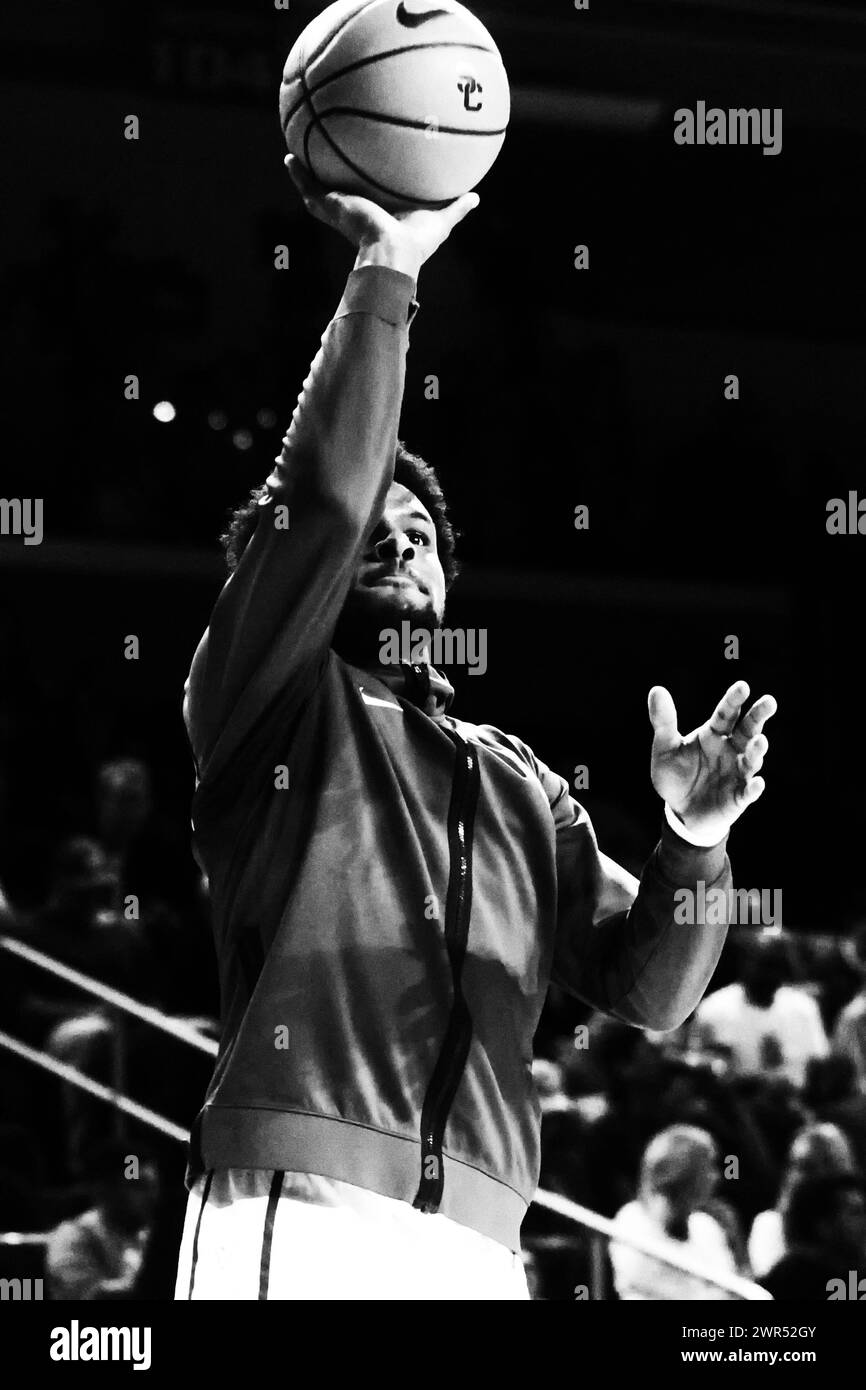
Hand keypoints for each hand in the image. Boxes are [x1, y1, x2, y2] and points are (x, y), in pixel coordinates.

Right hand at [285, 154, 478, 278]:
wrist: (392, 253)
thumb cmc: (415, 244)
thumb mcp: (441, 218)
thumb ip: (456, 207)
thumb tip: (476, 196)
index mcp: (378, 216)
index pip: (369, 200)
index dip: (365, 189)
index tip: (362, 174)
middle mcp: (356, 214)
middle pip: (340, 194)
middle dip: (333, 180)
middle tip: (326, 159)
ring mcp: (339, 211)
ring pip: (318, 191)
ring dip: (306, 175)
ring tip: (296, 155)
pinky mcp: (328, 208)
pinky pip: (308, 189)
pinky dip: (298, 175)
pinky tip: (289, 158)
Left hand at [648, 680, 776, 843]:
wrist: (679, 812)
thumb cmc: (675, 776)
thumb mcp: (665, 748)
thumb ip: (663, 721)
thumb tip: (656, 689)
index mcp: (714, 734)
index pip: (726, 713)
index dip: (734, 700)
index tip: (742, 686)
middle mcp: (731, 750)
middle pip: (748, 730)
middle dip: (759, 716)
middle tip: (770, 702)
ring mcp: (738, 773)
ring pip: (752, 759)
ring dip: (757, 750)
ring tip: (760, 742)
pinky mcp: (738, 798)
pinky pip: (748, 792)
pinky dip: (754, 788)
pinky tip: (757, 783)